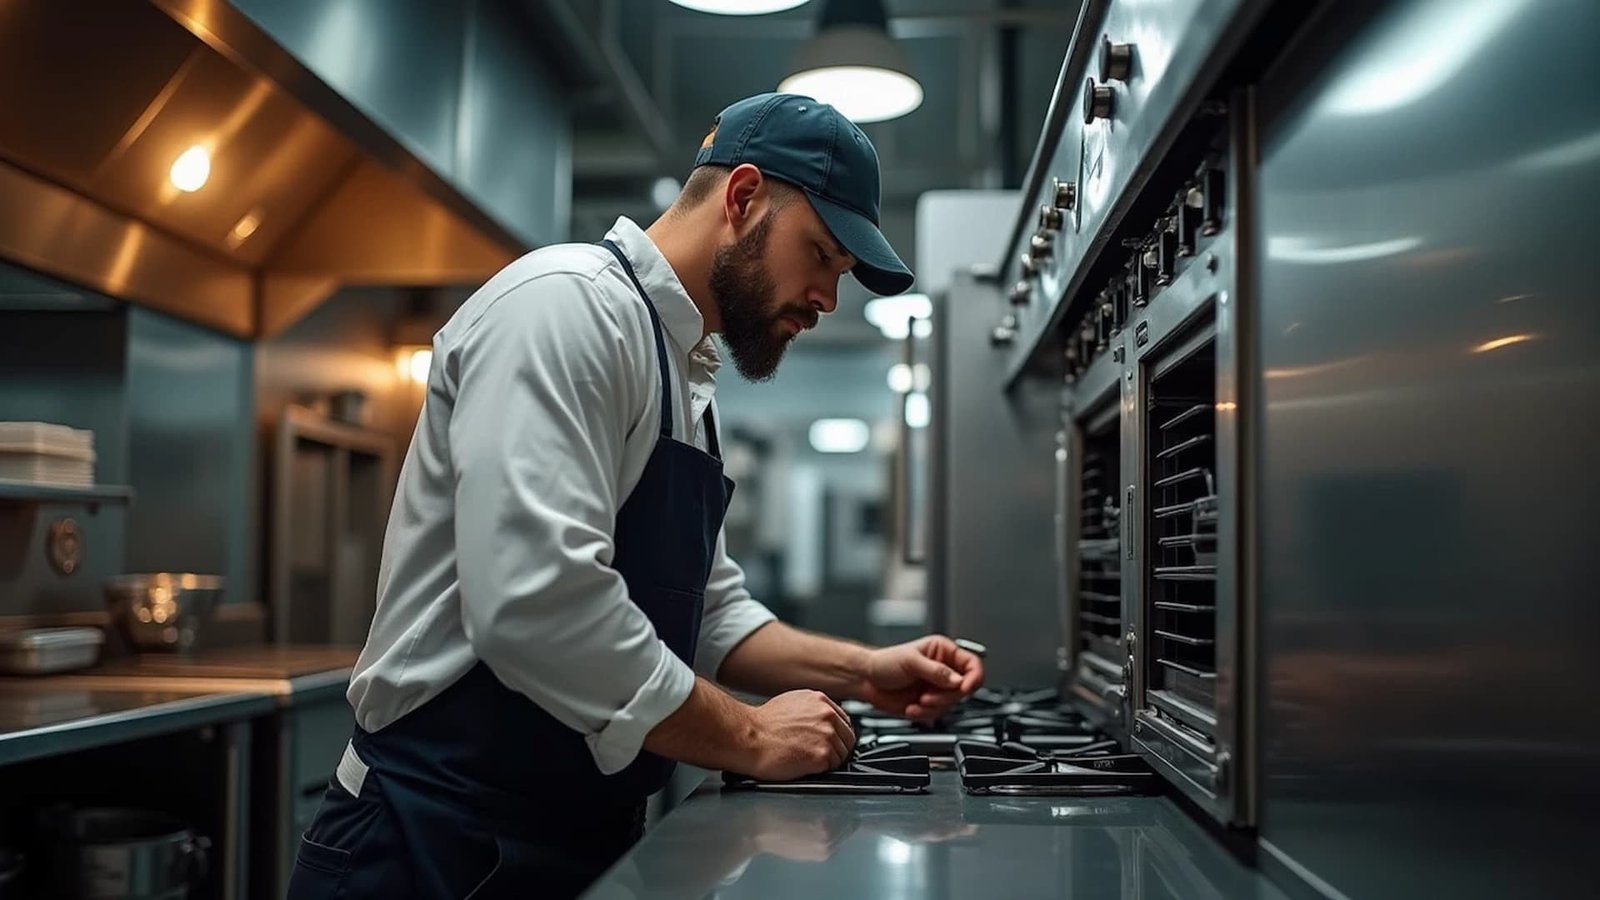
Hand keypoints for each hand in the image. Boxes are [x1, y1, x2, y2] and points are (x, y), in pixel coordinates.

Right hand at [740, 690, 855, 780]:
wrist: (748, 737)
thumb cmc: (761, 725)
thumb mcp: (791, 703)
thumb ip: (812, 711)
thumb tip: (821, 722)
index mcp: (820, 701)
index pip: (843, 721)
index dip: (837, 735)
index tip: (830, 743)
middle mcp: (827, 715)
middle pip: (847, 739)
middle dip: (836, 749)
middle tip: (818, 756)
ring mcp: (827, 735)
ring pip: (842, 755)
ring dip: (828, 762)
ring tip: (806, 760)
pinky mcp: (822, 755)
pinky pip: (832, 768)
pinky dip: (821, 770)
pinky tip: (805, 765)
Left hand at [858, 635, 984, 720]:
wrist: (866, 681)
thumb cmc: (884, 662)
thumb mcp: (911, 662)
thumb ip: (936, 671)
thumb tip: (958, 680)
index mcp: (943, 651)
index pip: (972, 664)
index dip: (974, 677)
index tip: (964, 688)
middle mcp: (944, 670)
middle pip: (965, 688)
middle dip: (945, 696)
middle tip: (927, 696)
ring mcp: (937, 688)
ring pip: (952, 704)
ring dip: (933, 707)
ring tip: (917, 701)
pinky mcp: (930, 703)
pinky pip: (938, 714)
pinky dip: (924, 714)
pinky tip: (911, 707)